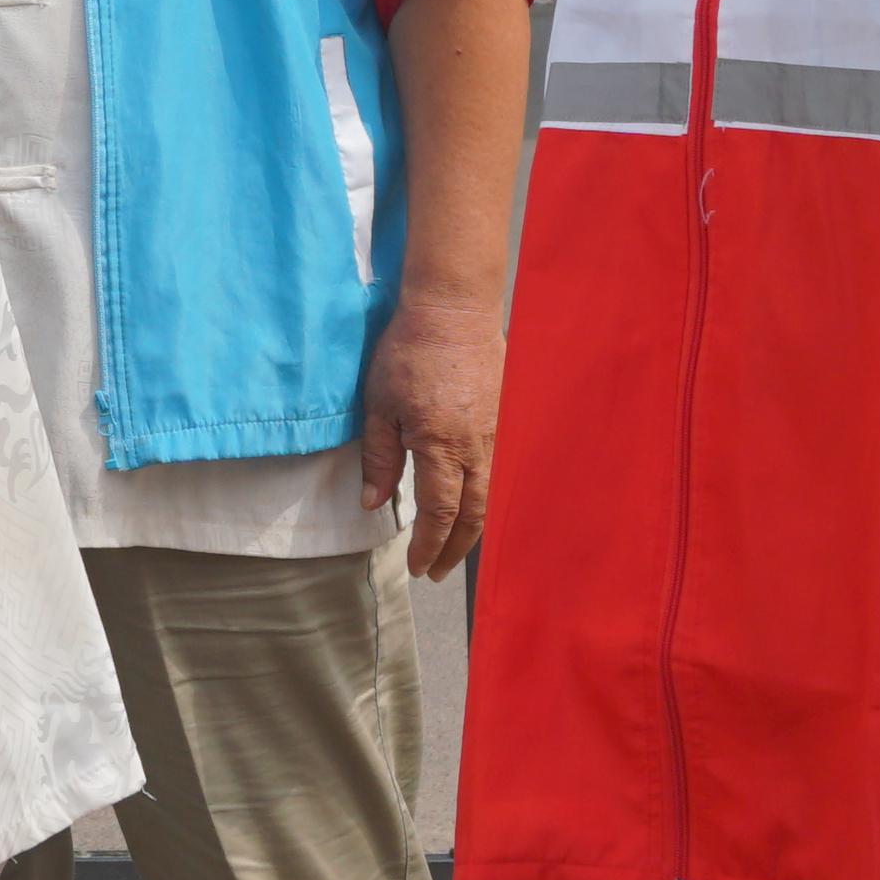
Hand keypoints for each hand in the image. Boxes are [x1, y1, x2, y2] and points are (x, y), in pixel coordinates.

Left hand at [357, 296, 502, 581]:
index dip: (428, 545)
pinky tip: (472, 506)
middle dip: (453, 549)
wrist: (453, 309)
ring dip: (471, 528)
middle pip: (472, 515)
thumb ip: (378, 457)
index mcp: (441, 446)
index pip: (439, 513)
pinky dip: (485, 498)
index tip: (418, 566)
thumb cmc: (408, 352)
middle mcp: (476, 447)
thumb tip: (374, 503)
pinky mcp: (506, 420)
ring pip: (490, 496)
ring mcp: (497, 434)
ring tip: (451, 547)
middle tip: (436, 571)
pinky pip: (498, 471)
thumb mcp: (378, 404)